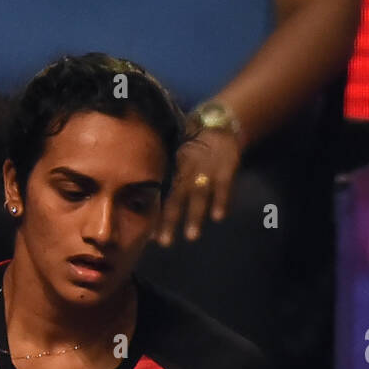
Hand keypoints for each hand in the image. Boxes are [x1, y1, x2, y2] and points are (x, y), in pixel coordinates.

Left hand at [154, 129, 241, 246]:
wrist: (217, 125)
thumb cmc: (190, 151)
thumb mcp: (173, 159)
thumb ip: (162, 182)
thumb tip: (142, 209)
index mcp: (171, 171)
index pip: (159, 195)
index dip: (154, 214)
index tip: (148, 237)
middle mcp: (185, 171)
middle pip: (175, 198)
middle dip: (169, 221)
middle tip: (164, 243)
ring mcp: (206, 170)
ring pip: (198, 195)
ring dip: (194, 216)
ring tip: (191, 237)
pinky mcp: (226, 167)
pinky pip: (223, 186)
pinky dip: (221, 201)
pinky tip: (218, 217)